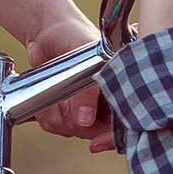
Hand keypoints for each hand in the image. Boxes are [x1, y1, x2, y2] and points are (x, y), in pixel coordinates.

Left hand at [26, 14, 115, 151]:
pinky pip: (56, 126)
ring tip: (56, 90)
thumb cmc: (72, 33)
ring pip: (73, 130)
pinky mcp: (67, 109)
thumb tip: (85, 120)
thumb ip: (87, 90)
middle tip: (65, 99)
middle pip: (95, 132)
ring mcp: (86, 106)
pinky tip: (47, 96)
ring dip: (58, 114)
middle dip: (76, 121)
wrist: (46, 30)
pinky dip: (47, 114)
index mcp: (122, 86)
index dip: (112, 138)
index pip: (126, 124)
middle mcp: (107, 99)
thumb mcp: (83, 56)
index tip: (96, 143)